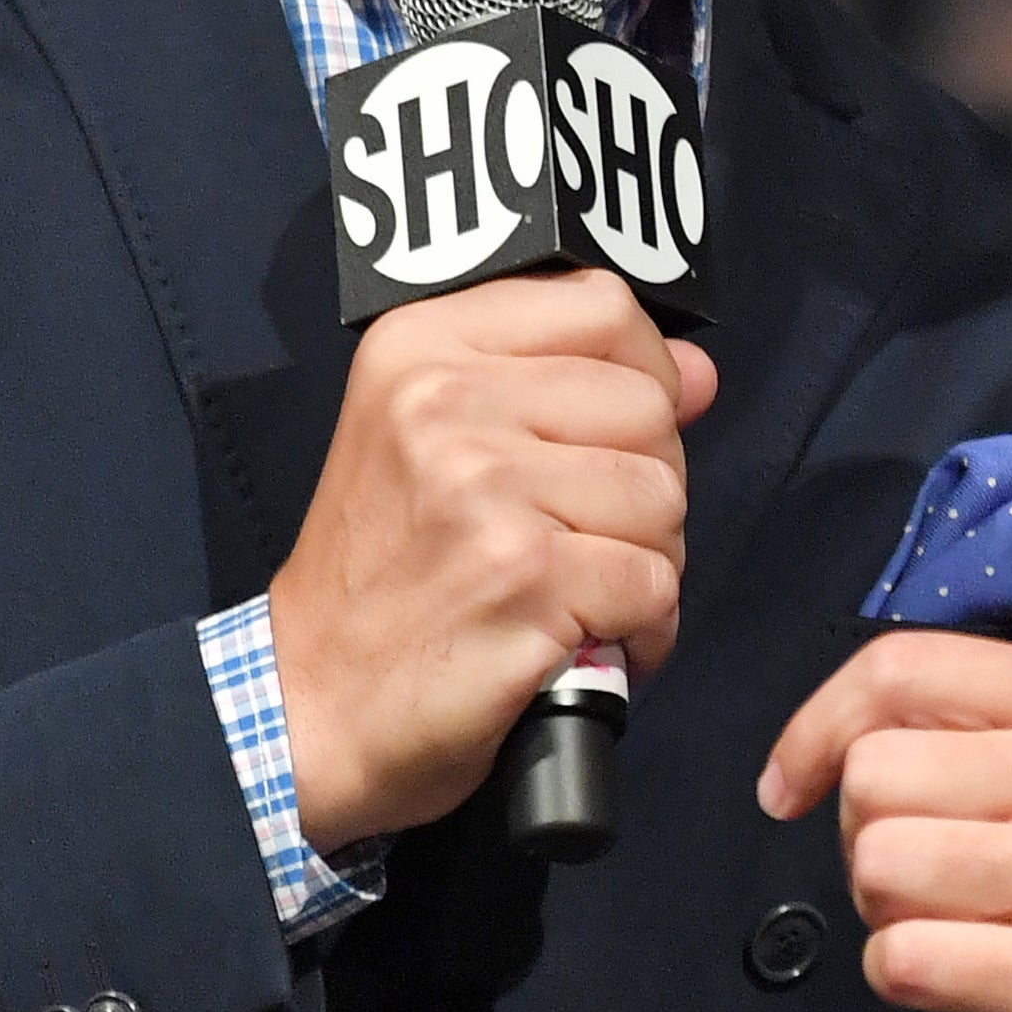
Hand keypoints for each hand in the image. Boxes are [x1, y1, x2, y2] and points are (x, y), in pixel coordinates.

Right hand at [266, 272, 718, 849]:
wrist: (313, 705)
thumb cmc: (385, 579)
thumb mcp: (439, 443)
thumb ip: (569, 387)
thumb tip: (698, 370)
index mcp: (422, 347)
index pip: (601, 306)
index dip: (642, 375)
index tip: (609, 437)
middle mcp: (446, 402)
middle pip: (647, 408)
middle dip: (643, 488)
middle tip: (580, 541)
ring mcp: (484, 489)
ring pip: (663, 498)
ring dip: (645, 563)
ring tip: (575, 594)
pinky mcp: (524, 576)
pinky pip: (655, 585)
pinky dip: (640, 631)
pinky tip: (582, 642)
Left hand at [756, 416, 1011, 1011]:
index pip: (896, 672)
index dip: (816, 731)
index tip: (794, 784)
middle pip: (872, 778)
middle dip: (868, 834)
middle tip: (935, 864)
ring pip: (881, 863)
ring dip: (886, 907)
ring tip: (955, 912)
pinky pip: (903, 957)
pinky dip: (905, 978)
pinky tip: (964, 973)